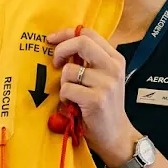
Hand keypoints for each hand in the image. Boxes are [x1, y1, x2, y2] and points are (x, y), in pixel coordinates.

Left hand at [48, 28, 140, 166]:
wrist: (116, 135)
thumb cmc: (103, 107)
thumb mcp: (104, 78)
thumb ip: (90, 61)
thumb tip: (62, 45)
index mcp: (115, 58)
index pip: (87, 33)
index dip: (66, 33)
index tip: (51, 40)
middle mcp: (113, 67)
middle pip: (80, 42)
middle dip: (61, 50)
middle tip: (55, 63)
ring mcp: (106, 83)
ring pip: (69, 70)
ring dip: (62, 83)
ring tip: (70, 94)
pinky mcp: (96, 99)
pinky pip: (67, 89)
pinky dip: (64, 97)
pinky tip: (72, 104)